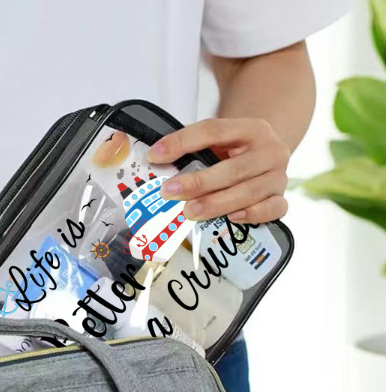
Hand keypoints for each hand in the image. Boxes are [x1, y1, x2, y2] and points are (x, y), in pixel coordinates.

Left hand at [148, 118, 290, 223]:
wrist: (267, 155)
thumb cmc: (235, 152)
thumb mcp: (218, 141)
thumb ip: (193, 149)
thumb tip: (155, 162)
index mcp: (252, 128)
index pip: (214, 130)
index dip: (183, 142)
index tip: (155, 155)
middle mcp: (270, 151)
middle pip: (233, 169)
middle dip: (198, 182)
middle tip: (169, 191)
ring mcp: (279, 176)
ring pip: (249, 192)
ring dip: (217, 204)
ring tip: (189, 212)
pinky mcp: (281, 198)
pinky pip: (274, 209)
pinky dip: (253, 215)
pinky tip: (232, 218)